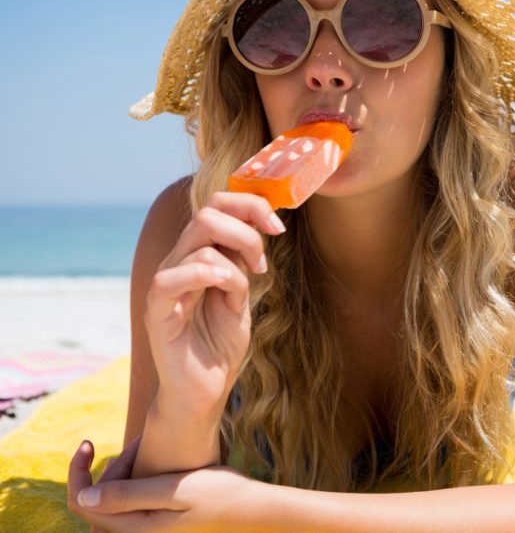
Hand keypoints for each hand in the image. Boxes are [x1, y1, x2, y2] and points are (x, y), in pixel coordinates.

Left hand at [68, 438, 264, 532]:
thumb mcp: (173, 490)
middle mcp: (136, 532)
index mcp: (133, 528)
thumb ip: (128, 495)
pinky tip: (155, 459)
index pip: (82, 503)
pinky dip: (135, 477)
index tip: (87, 442)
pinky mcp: (158, 520)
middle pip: (97, 499)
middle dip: (109, 467)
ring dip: (123, 470)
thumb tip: (82, 497)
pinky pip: (131, 499)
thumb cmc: (218, 495)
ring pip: (115, 498)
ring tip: (149, 446)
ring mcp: (147, 527)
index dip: (76, 473)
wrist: (252, 509)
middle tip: (138, 443)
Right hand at [146, 191, 284, 417]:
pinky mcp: (156, 311)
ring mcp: (165, 284)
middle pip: (208, 213)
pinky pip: (170, 278)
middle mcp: (178, 261)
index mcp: (198, 253)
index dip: (250, 205)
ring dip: (235, 263)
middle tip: (261, 264)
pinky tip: (225, 289)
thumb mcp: (241, 292)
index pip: (217, 204)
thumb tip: (261, 222)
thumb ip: (243, 260)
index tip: (278, 227)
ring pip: (200, 242)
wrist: (205, 389)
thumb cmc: (221, 342)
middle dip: (247, 232)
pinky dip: (204, 275)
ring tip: (244, 291)